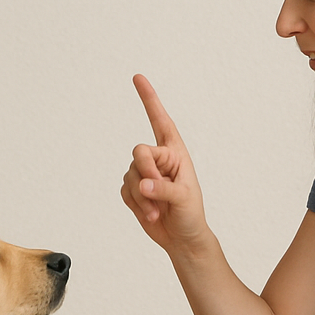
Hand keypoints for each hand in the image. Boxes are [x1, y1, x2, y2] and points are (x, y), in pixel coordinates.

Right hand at [121, 75, 208, 252]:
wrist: (182, 237)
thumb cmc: (190, 214)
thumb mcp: (185, 199)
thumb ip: (164, 189)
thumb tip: (142, 185)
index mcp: (175, 152)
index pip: (160, 121)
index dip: (149, 99)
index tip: (137, 77)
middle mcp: (158, 159)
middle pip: (139, 152)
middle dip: (145, 173)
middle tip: (157, 192)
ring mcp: (144, 175)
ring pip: (130, 175)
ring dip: (142, 197)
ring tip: (158, 211)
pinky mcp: (134, 191)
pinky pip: (124, 191)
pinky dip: (135, 205)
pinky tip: (150, 214)